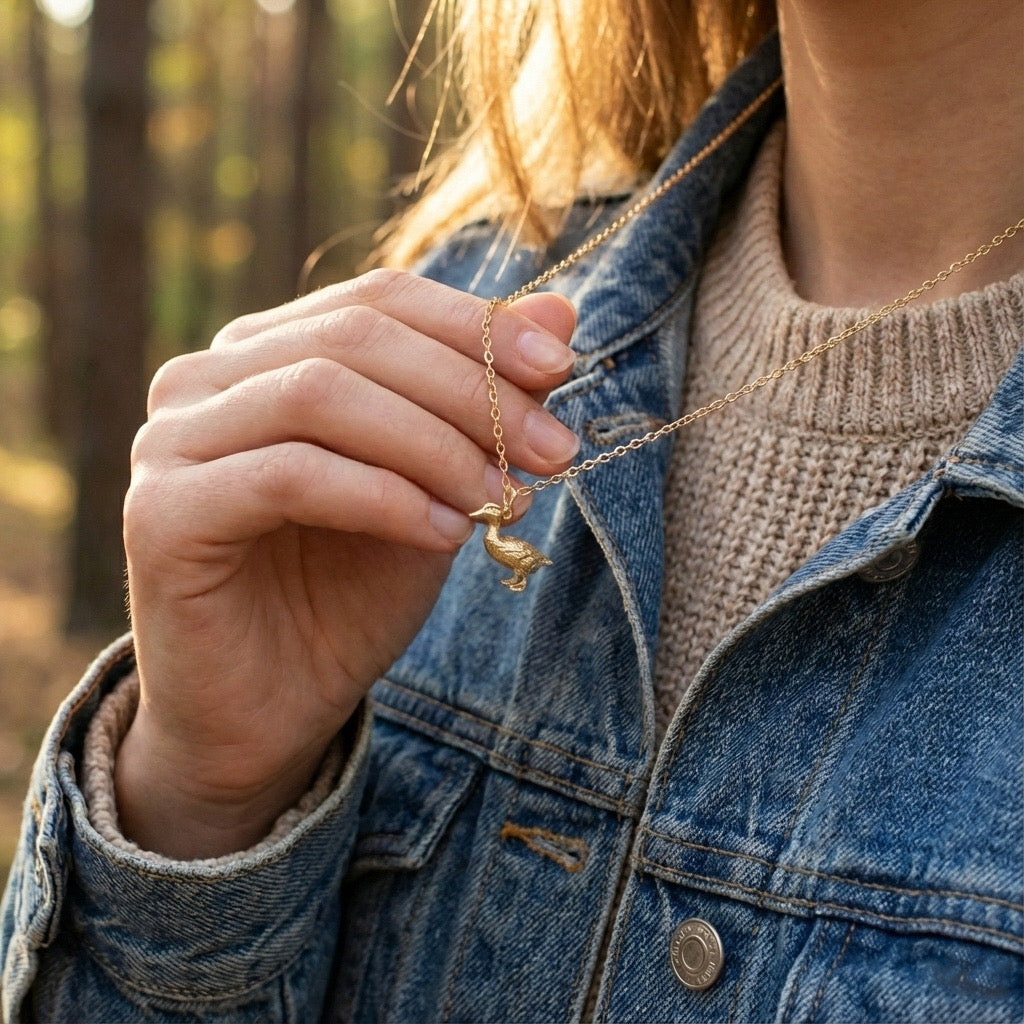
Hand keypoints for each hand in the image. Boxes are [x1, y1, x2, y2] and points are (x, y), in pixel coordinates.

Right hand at [116, 270, 577, 856]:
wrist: (272, 712)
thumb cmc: (349, 595)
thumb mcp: (436, 486)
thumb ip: (483, 399)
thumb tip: (560, 309)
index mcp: (267, 355)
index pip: (377, 300)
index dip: (475, 325)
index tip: (561, 367)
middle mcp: (206, 380)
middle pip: (355, 338)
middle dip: (472, 390)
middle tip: (554, 449)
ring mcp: (172, 441)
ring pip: (321, 395)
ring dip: (434, 444)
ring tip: (502, 500)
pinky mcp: (162, 513)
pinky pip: (289, 475)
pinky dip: (382, 497)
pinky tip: (443, 535)